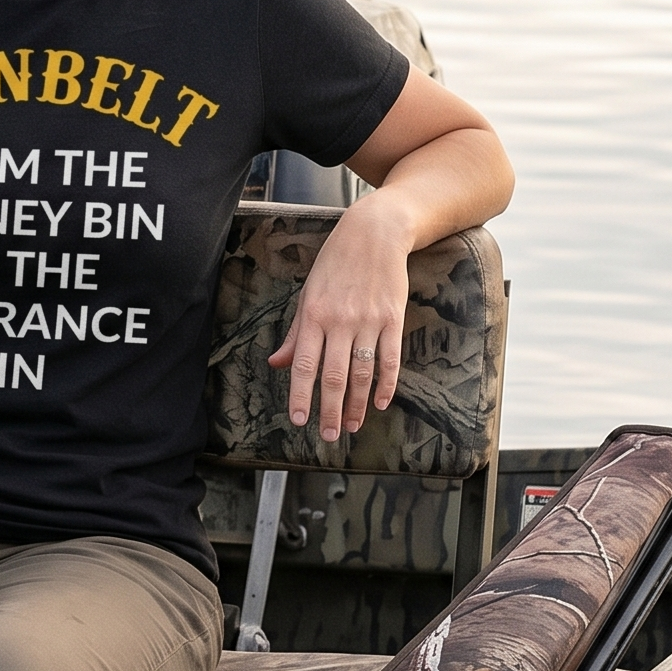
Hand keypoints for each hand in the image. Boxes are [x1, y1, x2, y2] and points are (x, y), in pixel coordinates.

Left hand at [267, 195, 411, 442]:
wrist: (373, 234)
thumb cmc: (334, 265)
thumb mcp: (307, 295)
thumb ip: (295, 334)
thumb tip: (278, 365)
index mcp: (313, 316)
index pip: (304, 365)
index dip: (301, 396)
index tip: (299, 421)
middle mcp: (339, 321)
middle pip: (334, 376)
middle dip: (330, 410)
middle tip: (329, 436)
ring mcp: (368, 320)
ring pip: (362, 372)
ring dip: (358, 404)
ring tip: (353, 426)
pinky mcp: (393, 318)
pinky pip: (390, 358)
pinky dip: (387, 384)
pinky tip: (382, 403)